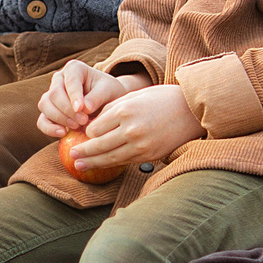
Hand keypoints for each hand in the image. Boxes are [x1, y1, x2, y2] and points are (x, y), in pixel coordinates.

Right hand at [36, 60, 134, 137]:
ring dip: (59, 118)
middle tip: (83, 121)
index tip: (81, 109)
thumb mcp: (109, 91)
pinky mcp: (49, 111)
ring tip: (76, 126)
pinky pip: (42, 120)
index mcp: (74, 68)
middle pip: (54, 93)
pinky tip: (62, 133)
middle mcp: (59, 79)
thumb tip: (84, 108)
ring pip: (45, 105)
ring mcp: (51, 95)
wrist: (107, 101)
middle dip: (67, 109)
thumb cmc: (109, 92)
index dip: (74, 95)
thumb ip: (97, 97)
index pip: (70, 80)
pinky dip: (49, 128)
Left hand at [64, 83, 201, 174]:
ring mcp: (140, 144)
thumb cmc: (161, 99)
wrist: (191, 110)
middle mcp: (130, 129)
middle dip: (83, 152)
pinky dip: (112, 164)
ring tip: (80, 166)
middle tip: (72, 156)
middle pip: (98, 145)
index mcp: (124, 110)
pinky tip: (102, 166)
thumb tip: (93, 124)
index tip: (84, 134)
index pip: (95, 128)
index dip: (88, 133)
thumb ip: (113, 109)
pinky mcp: (149, 155)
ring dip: (93, 163)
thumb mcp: (134, 96)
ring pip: (110, 158)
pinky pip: (125, 161)